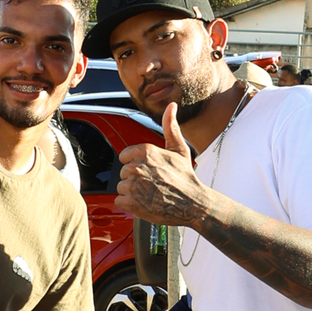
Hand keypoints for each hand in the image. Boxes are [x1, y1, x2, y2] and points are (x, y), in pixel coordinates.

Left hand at [114, 102, 208, 225]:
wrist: (191, 202)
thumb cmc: (185, 177)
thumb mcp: (179, 148)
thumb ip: (170, 126)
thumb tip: (172, 106)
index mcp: (144, 151)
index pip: (125, 156)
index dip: (135, 164)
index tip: (148, 171)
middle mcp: (136, 166)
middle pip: (124, 172)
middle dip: (135, 178)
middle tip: (152, 183)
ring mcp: (132, 185)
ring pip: (121, 187)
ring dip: (132, 192)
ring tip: (150, 193)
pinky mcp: (129, 202)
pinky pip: (119, 201)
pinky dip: (130, 204)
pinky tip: (144, 203)